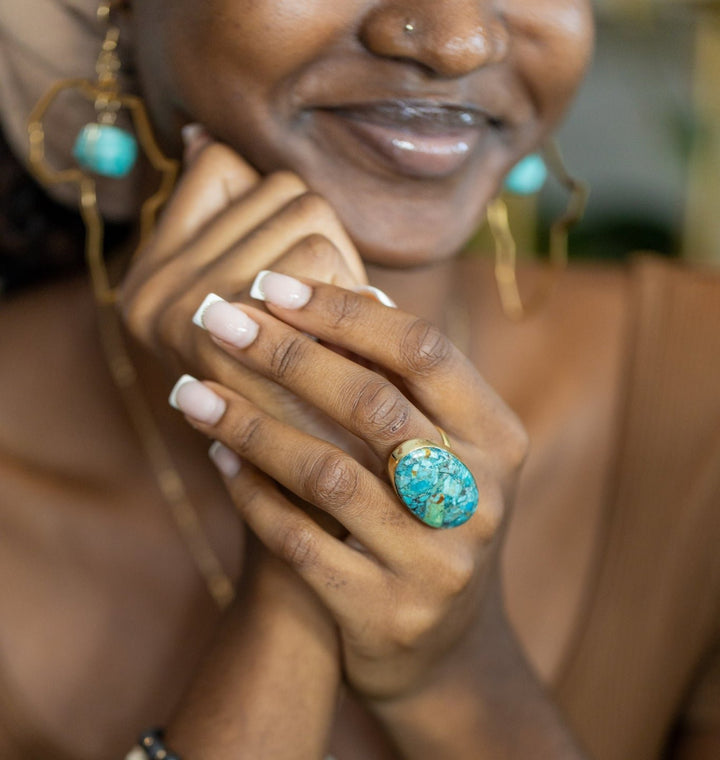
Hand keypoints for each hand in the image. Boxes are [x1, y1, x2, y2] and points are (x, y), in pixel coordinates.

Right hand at [120, 132, 366, 428]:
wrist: (327, 499)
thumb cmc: (317, 386)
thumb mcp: (276, 302)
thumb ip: (239, 222)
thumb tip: (195, 134)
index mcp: (151, 273)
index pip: (221, 161)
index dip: (277, 209)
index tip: (290, 271)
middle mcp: (149, 291)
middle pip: (281, 188)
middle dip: (324, 245)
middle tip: (326, 318)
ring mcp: (184, 315)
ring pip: (309, 216)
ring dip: (343, 274)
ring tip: (334, 340)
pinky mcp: (243, 344)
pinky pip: (318, 259)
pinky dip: (356, 299)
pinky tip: (344, 354)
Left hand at [169, 275, 528, 700]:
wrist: (442, 645)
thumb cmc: (429, 518)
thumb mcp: (442, 450)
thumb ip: (405, 384)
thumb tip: (346, 291)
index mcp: (499, 439)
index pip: (424, 350)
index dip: (346, 312)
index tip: (272, 286)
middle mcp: (479, 498)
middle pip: (372, 404)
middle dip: (284, 353)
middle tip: (214, 318)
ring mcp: (438, 562)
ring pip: (327, 474)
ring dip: (248, 425)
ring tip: (189, 391)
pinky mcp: (388, 614)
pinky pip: (301, 542)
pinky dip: (251, 496)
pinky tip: (217, 460)